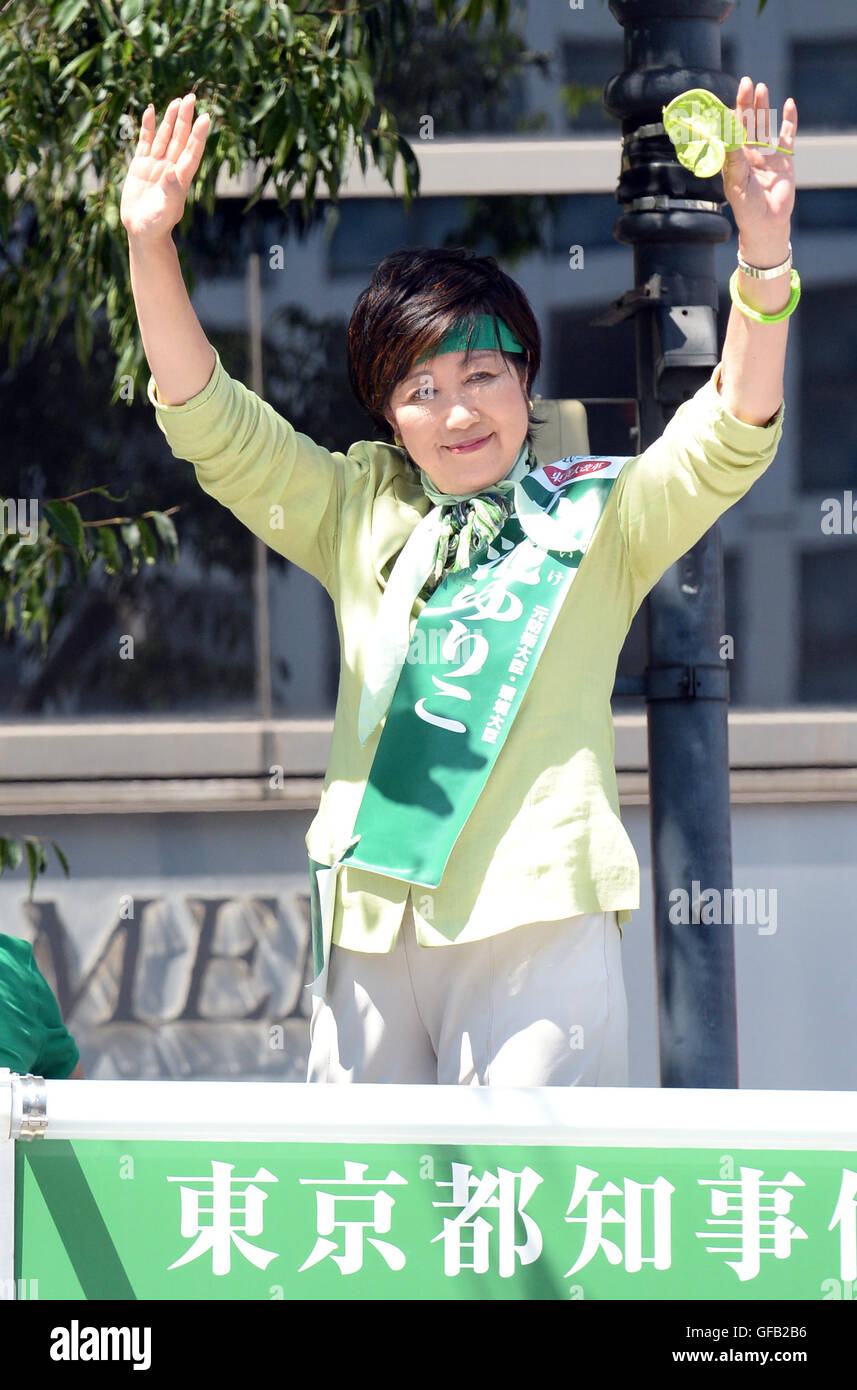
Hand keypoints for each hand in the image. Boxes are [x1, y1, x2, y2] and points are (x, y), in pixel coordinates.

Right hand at [120, 93, 209, 244]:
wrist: (142, 232)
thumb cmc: (157, 225)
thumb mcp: (165, 211)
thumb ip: (171, 191)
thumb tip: (172, 171)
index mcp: (181, 178)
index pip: (192, 152)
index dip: (199, 135)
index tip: (205, 118)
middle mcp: (171, 167)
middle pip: (180, 138)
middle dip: (186, 119)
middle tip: (191, 97)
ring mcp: (156, 164)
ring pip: (165, 136)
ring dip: (171, 119)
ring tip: (178, 101)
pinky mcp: (141, 165)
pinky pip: (146, 141)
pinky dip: (149, 126)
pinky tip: (151, 110)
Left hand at [722, 76, 795, 261]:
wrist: (767, 223)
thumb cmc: (746, 206)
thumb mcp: (736, 180)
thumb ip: (733, 155)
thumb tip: (727, 131)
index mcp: (734, 158)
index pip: (731, 130)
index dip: (729, 113)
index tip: (727, 97)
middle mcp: (749, 153)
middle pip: (747, 122)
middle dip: (746, 102)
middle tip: (746, 82)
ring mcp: (768, 154)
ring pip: (765, 124)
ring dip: (763, 106)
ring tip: (761, 88)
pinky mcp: (785, 158)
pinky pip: (788, 135)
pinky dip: (789, 119)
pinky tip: (788, 103)